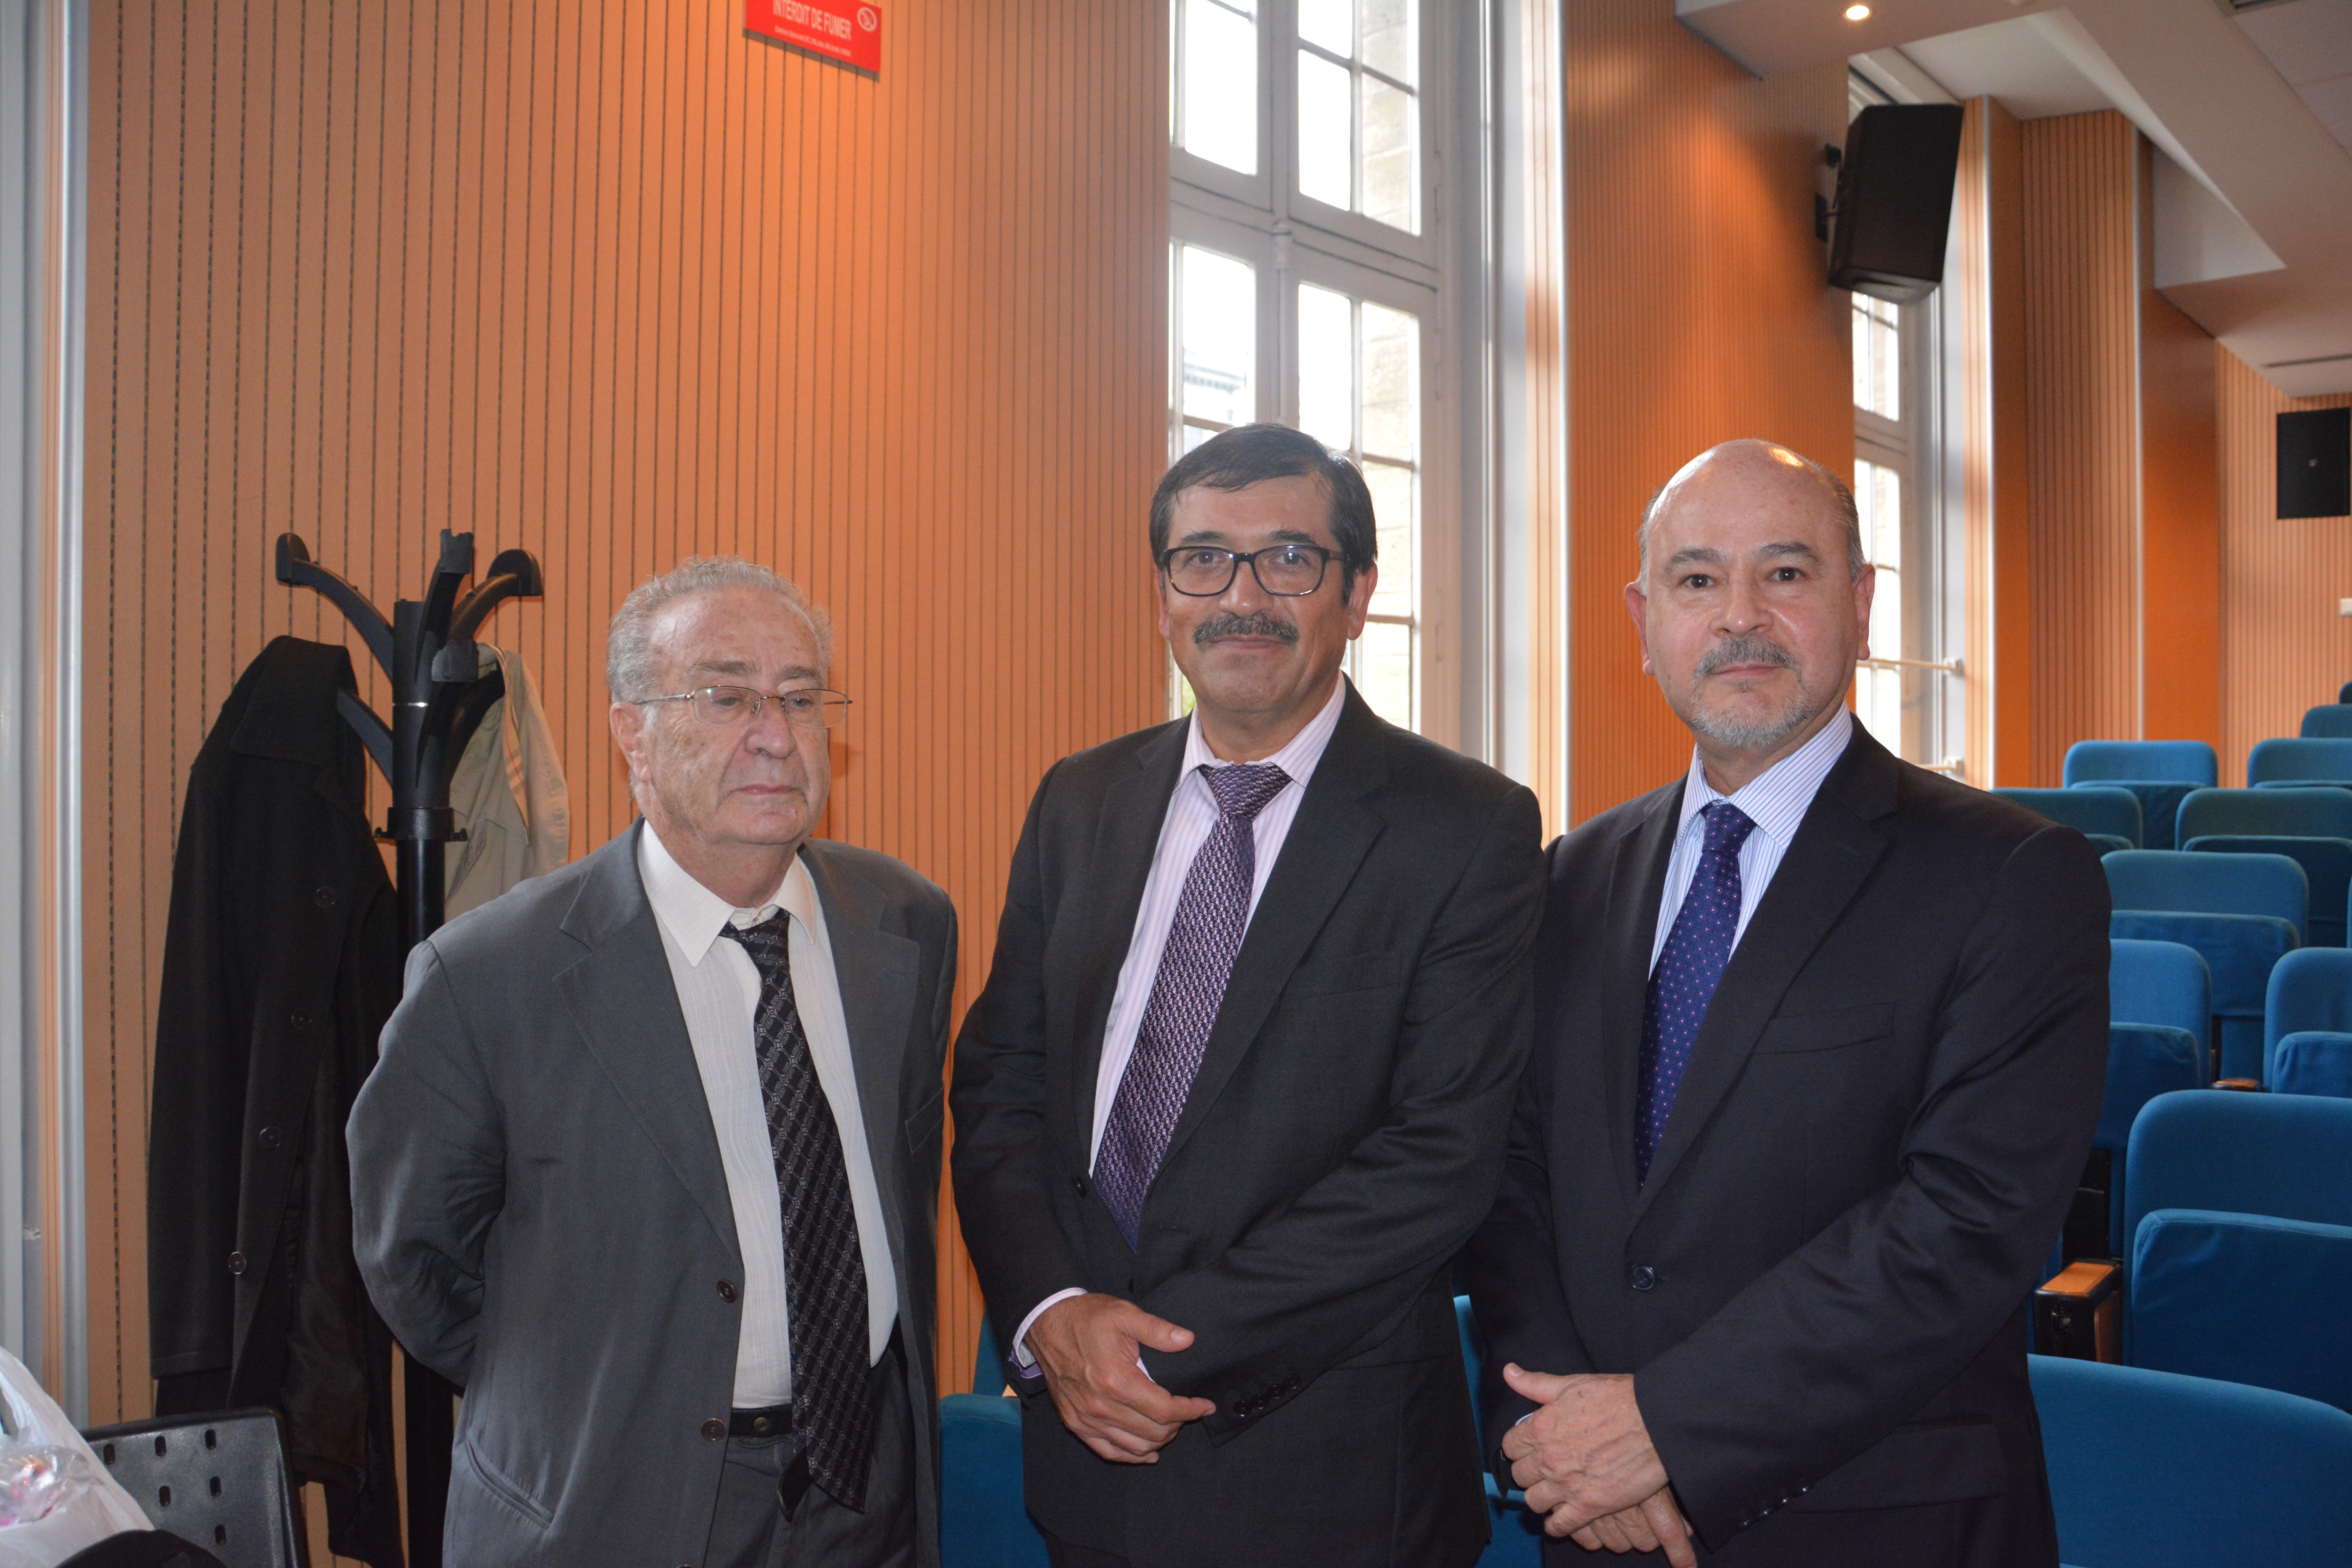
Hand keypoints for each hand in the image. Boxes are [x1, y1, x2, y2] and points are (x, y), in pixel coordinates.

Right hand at [1026, 1293, 1215, 1463]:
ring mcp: (1086, 1419)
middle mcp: (1100, 1406)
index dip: (1190, 1410)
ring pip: (1135, 1447)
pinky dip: (1131, 1456)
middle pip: (1153, 1432)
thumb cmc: (1086, 1318)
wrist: (1046, 1324)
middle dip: (1178, 1424)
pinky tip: (1147, 1452)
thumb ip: (1157, 1330)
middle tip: (1188, 1410)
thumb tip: (1187, 1340)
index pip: (1164, 1410)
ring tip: (1172, 1425)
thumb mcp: (1123, 1314)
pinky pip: (1108, 1451)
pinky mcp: (1075, 1423)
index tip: (1204, 1405)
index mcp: (1115, 1380)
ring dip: (1159, 1440)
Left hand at [1501, 1365, 1686, 1561]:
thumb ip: (1536, 1383)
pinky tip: (1561, 1518)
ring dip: (1540, 1497)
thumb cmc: (1616, 1398)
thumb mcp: (1572, 1384)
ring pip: (1534, 1502)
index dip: (1519, 1447)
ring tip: (1552, 1492)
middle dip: (1529, 1472)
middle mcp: (1548, 1459)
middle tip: (1543, 1469)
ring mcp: (1567, 1485)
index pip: (1509, 1446)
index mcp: (1540, 1428)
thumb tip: (1509, 1372)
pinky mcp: (1589, 1506)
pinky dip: (1556, 1525)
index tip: (1530, 1448)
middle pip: (1519, 1476)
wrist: (1655, 1422)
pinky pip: (1560, 1526)